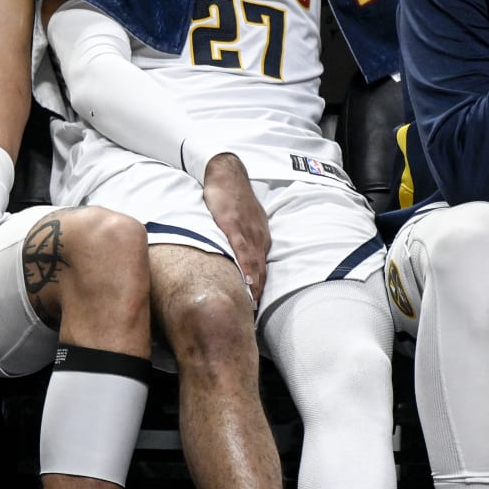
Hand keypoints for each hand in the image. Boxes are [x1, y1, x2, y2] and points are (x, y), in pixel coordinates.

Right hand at [201, 153, 269, 305]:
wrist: (227, 172)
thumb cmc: (232, 196)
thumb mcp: (242, 219)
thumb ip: (241, 238)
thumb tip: (237, 257)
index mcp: (259, 238)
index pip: (262, 268)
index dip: (260, 288)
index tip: (256, 307)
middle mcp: (258, 237)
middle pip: (261, 270)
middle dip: (259, 293)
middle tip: (254, 316)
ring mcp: (247, 231)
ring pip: (255, 264)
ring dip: (255, 286)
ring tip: (251, 306)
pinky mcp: (234, 225)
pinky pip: (242, 250)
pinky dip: (246, 267)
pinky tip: (247, 281)